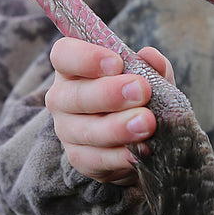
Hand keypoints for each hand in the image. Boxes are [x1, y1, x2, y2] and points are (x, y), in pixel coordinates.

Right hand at [45, 37, 173, 185]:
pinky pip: (95, 159)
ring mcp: (67, 130)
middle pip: (75, 95)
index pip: (64, 55)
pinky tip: (140, 150)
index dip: (86, 57)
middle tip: (142, 91)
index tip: (117, 62)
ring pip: (86, 131)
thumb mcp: (146, 75)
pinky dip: (120, 156)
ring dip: (118, 128)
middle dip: (110, 94)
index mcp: (73, 67)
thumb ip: (150, 65)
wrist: (136, 136)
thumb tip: (150, 57)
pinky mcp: (79, 158)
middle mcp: (62, 98)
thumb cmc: (135, 95)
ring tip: (147, 123)